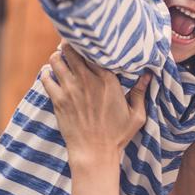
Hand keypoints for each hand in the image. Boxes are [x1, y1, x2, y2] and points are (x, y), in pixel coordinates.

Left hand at [40, 46, 151, 166]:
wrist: (94, 153)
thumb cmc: (117, 135)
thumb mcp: (136, 115)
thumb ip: (140, 92)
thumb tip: (148, 75)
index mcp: (107, 80)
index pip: (94, 50)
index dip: (89, 43)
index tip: (89, 41)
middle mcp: (87, 80)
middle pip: (72, 49)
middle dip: (70, 44)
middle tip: (72, 45)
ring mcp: (70, 89)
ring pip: (57, 60)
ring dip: (58, 56)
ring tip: (61, 58)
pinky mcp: (58, 100)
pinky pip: (46, 78)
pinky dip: (47, 73)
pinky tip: (51, 74)